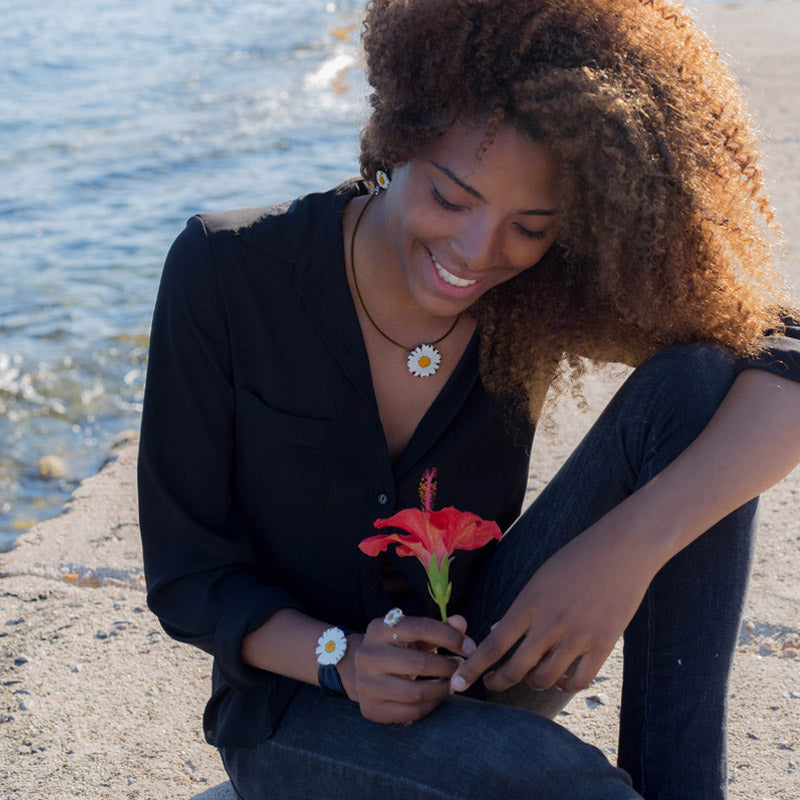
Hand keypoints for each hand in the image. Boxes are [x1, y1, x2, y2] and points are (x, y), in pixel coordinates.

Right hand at [347, 613, 474, 723]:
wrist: (363, 673)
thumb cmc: (398, 648)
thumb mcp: (415, 634)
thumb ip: (440, 627)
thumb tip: (461, 623)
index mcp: (379, 629)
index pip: (419, 627)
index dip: (449, 636)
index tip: (470, 647)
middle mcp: (367, 655)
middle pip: (419, 663)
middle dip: (448, 666)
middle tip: (462, 667)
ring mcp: (366, 684)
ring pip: (417, 692)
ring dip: (443, 689)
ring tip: (452, 681)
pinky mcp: (371, 709)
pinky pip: (412, 712)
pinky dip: (432, 705)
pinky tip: (438, 696)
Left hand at [450, 525, 657, 695]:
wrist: (624, 548)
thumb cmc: (577, 557)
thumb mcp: (541, 578)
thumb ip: (521, 608)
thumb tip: (497, 631)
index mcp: (530, 602)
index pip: (493, 644)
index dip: (472, 668)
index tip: (457, 683)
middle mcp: (550, 623)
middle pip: (515, 669)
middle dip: (497, 682)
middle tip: (491, 684)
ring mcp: (578, 636)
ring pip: (545, 679)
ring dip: (532, 683)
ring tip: (530, 676)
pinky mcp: (604, 644)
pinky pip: (579, 680)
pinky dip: (566, 685)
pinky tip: (562, 679)